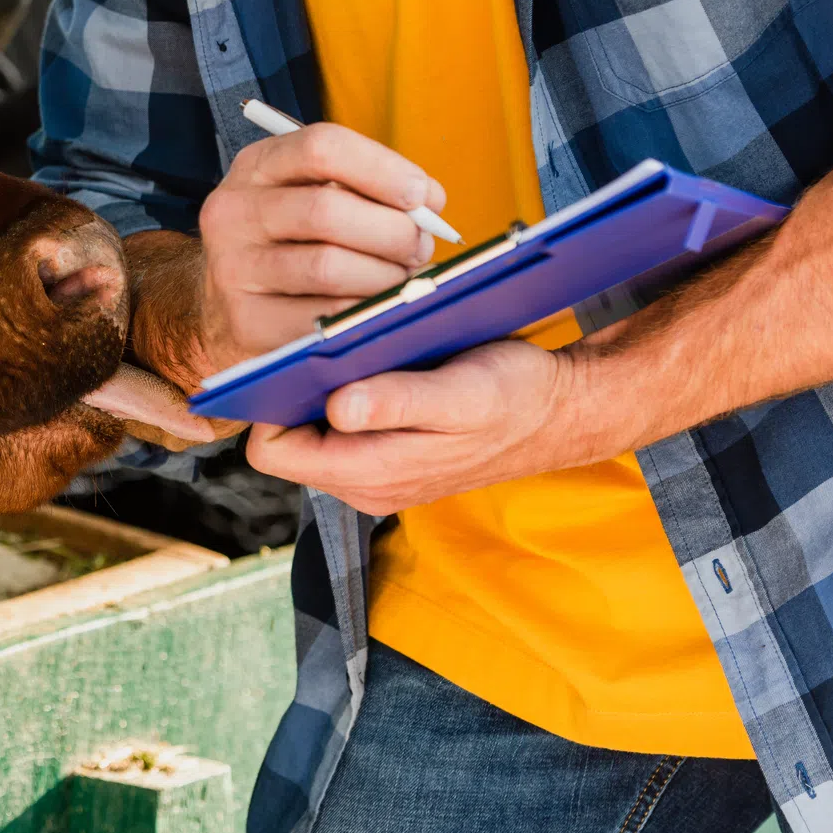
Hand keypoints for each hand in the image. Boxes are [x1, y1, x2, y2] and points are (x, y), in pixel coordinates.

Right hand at [194, 124, 444, 370]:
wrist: (228, 309)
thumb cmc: (294, 245)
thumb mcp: (313, 197)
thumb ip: (369, 190)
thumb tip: (430, 204)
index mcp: (256, 167)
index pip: (321, 147)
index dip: (382, 168)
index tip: (421, 196)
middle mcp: (233, 211)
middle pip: (326, 209)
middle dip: (392, 231)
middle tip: (419, 248)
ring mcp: (232, 268)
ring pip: (328, 267)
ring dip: (383, 276)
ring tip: (400, 281)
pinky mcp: (245, 320)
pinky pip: (323, 317)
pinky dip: (362, 313)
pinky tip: (373, 309)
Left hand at [246, 340, 613, 514]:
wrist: (561, 412)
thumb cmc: (515, 398)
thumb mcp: (459, 395)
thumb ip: (395, 404)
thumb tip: (336, 408)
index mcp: (371, 474)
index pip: (272, 451)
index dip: (271, 405)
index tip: (294, 361)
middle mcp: (365, 485)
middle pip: (286, 441)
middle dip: (295, 394)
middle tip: (326, 348)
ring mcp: (377, 476)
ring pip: (313, 434)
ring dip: (322, 393)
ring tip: (354, 353)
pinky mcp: (390, 459)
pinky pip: (342, 430)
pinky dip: (348, 397)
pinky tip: (374, 365)